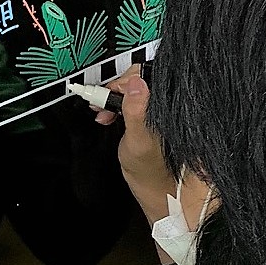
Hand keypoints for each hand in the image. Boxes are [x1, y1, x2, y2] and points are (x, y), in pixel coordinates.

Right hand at [94, 70, 174, 227]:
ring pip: (132, 91)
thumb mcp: (138, 139)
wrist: (154, 188)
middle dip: (115, 91)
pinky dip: (117, 106)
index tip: (106, 93)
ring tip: (103, 114)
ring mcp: (157, 111)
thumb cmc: (150, 169)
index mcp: (165, 106)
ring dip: (113, 99)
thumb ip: (137, 111)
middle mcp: (164, 105)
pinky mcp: (150, 118)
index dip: (122, 82)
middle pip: (136, 81)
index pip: (144, 76)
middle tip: (100, 105)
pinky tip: (110, 116)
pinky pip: (132, 101)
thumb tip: (136, 83)